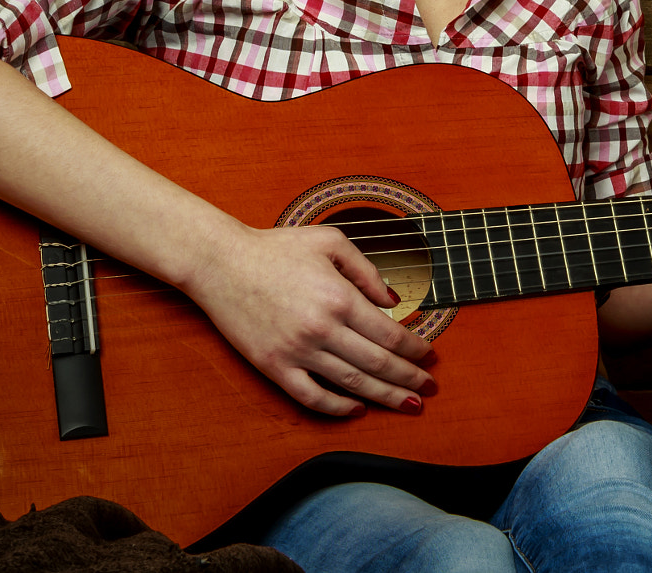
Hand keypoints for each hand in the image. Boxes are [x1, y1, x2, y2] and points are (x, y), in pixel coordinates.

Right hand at [181, 221, 434, 416]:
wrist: (221, 262)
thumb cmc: (276, 248)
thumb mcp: (331, 243)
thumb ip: (367, 271)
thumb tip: (393, 301)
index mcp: (340, 297)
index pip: (390, 334)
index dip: (415, 349)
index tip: (430, 356)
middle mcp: (322, 329)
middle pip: (378, 363)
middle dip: (409, 378)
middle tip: (429, 389)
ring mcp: (297, 351)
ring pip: (351, 383)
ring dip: (384, 397)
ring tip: (407, 404)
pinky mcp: (274, 366)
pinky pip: (311, 396)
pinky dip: (337, 408)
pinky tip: (356, 408)